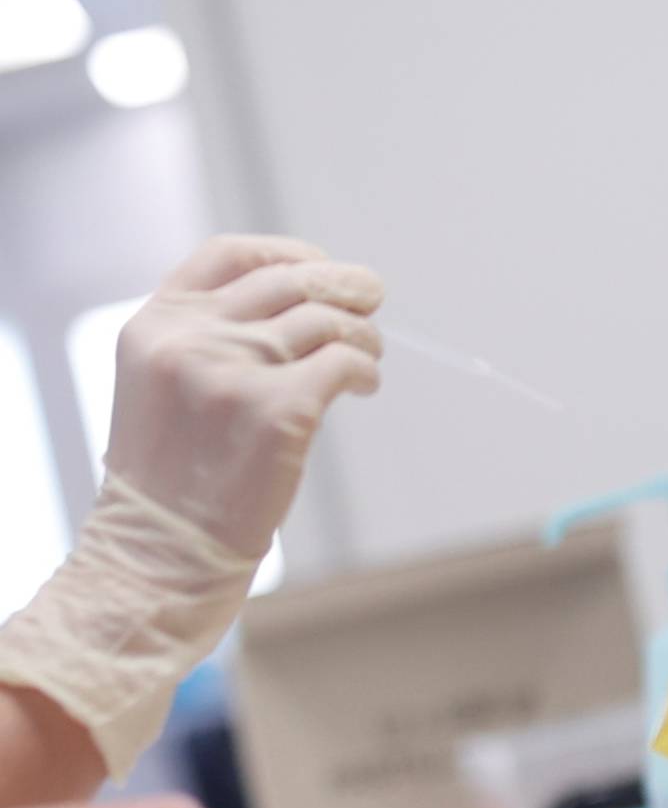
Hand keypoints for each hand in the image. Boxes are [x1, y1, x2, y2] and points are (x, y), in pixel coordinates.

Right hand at [106, 235, 383, 564]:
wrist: (159, 556)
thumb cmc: (170, 482)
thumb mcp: (162, 386)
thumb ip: (208, 338)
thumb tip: (300, 304)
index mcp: (156, 325)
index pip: (228, 254)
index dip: (284, 251)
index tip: (318, 265)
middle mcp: (190, 338)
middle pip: (288, 281)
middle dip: (341, 283)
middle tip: (370, 296)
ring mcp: (233, 371)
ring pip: (324, 320)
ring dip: (361, 332)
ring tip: (369, 354)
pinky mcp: (277, 409)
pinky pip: (343, 363)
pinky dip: (365, 368)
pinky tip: (365, 384)